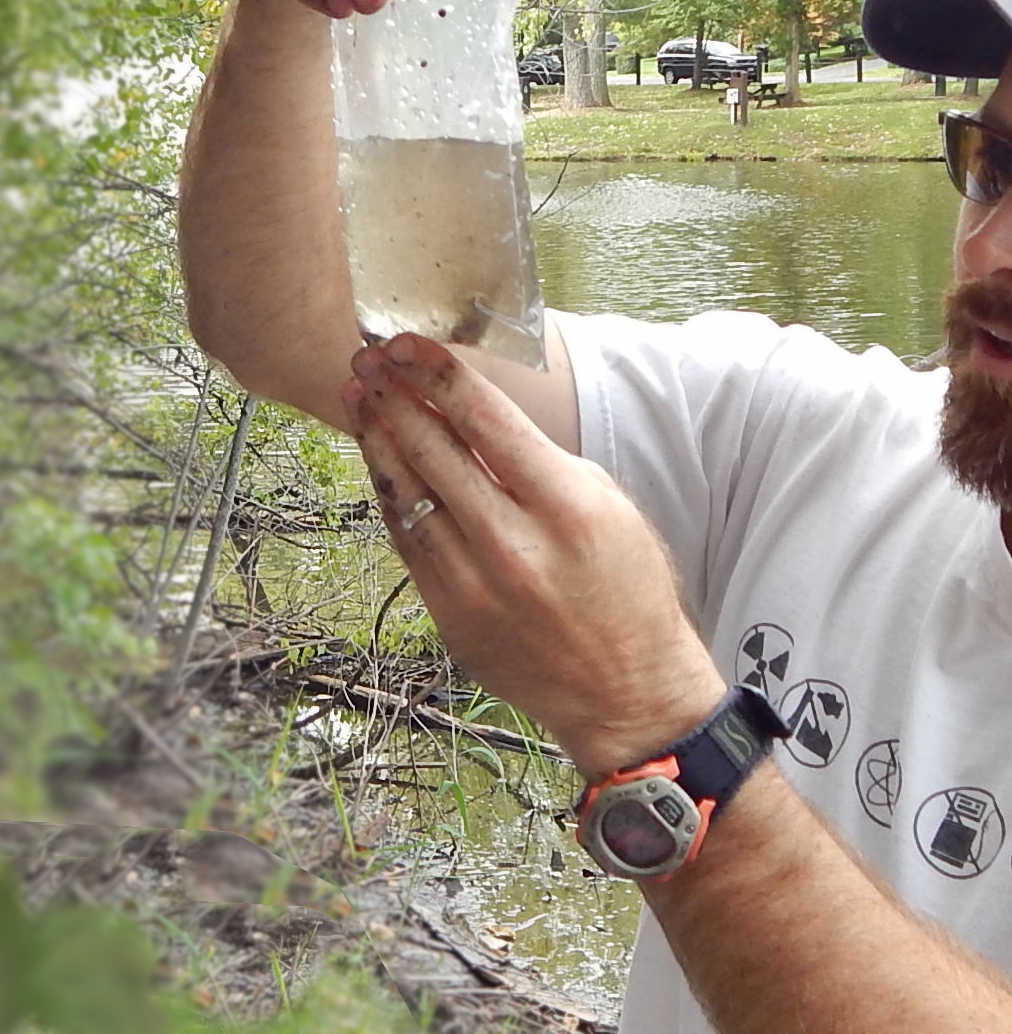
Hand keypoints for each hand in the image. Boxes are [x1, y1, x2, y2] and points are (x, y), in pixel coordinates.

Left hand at [344, 335, 725, 777]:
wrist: (626, 688)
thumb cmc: (629, 590)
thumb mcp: (609, 508)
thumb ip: (540, 464)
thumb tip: (473, 419)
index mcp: (567, 506)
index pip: (485, 420)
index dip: (438, 374)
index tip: (408, 345)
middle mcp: (515, 544)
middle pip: (434, 451)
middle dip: (394, 397)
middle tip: (367, 362)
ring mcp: (475, 585)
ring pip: (407, 495)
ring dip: (379, 440)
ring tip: (361, 401)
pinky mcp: (451, 615)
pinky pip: (407, 541)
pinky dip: (391, 497)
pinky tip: (382, 465)